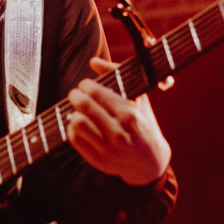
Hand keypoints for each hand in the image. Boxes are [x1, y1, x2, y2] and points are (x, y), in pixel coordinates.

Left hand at [66, 57, 171, 185]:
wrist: (150, 162)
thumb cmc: (143, 124)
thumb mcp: (138, 98)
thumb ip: (117, 75)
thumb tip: (93, 61)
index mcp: (129, 115)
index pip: (97, 93)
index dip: (86, 85)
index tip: (85, 84)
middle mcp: (119, 133)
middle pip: (84, 107)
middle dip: (75, 95)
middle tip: (75, 94)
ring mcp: (108, 149)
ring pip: (77, 123)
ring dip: (74, 113)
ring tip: (78, 110)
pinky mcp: (98, 161)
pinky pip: (74, 139)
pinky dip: (72, 128)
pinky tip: (79, 124)